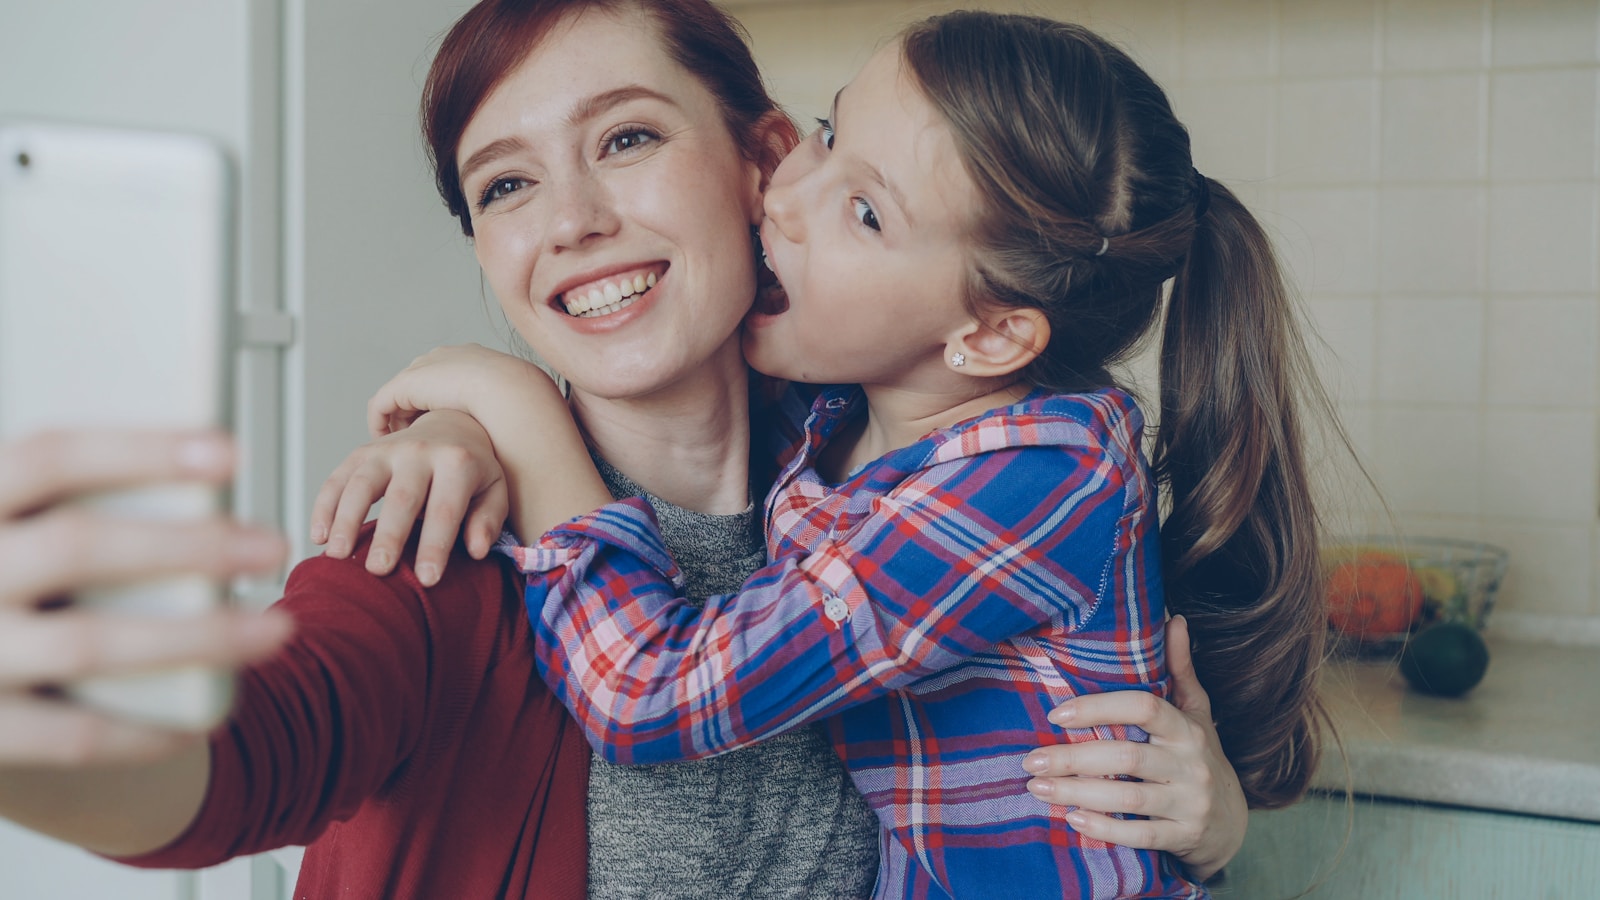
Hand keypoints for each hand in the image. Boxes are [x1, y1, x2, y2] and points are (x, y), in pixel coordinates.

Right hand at [0, 430, 290, 766]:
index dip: (140, 451)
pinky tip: (210, 717)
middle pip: (75, 545)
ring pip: (87, 643)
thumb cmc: (8, 585)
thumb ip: (71, 513)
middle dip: (189, 544)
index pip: (46, 459)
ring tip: (276, 631)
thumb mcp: (20, 534)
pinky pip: (74, 735)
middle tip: (273, 546)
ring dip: (197, 637)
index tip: (231, 453)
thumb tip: (208, 498)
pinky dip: (147, 728)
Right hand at [311, 410, 507, 585]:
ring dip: (346, 520)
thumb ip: (488, 519)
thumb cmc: (473, 468)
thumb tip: (475, 550)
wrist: (452, 422)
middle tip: (378, 570)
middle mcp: (420, 451)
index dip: (435, 546)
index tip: (427, 580)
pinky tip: (319, 536)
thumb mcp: (494, 489)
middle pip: (402, 498)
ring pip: (361, 484)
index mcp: (458, 462)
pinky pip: (337, 478)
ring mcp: (387, 450)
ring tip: (338, 555)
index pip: (446, 510)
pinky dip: (324, 507)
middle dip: (389, 536)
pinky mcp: (362, 452)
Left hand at [366, 343, 563, 437]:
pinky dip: (380, 424)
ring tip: (397, 448)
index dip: (438, 408)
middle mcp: (443, 359)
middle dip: (413, 412)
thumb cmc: (519, 407)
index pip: (445, 380)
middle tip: (414, 443)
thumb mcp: (509, 407)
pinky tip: (386, 445)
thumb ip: (499, 415)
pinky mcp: (406, 384)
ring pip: (398, 396)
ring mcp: (424, 369)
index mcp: (471, 359)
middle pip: (418, 385)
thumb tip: (502, 437)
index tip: (439, 434)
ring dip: (396, 420)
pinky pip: (382, 405)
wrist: (510, 393)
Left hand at [1022, 615, 1245, 881]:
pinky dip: (1105, 829)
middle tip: (1030, 761)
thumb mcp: (1196, 713)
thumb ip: (1180, 669)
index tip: (1056, 714)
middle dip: (1073, 758)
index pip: (1144, 707)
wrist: (1232, 823)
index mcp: (1187, 728)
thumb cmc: (1199, 757)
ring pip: (1130, 797)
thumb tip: (1174, 619)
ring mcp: (1190, 802)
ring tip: (1037, 790)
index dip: (1099, 707)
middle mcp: (1191, 763)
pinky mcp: (1185, 836)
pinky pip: (1141, 836)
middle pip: (1127, 756)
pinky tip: (1072, 820)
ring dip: (1078, 793)